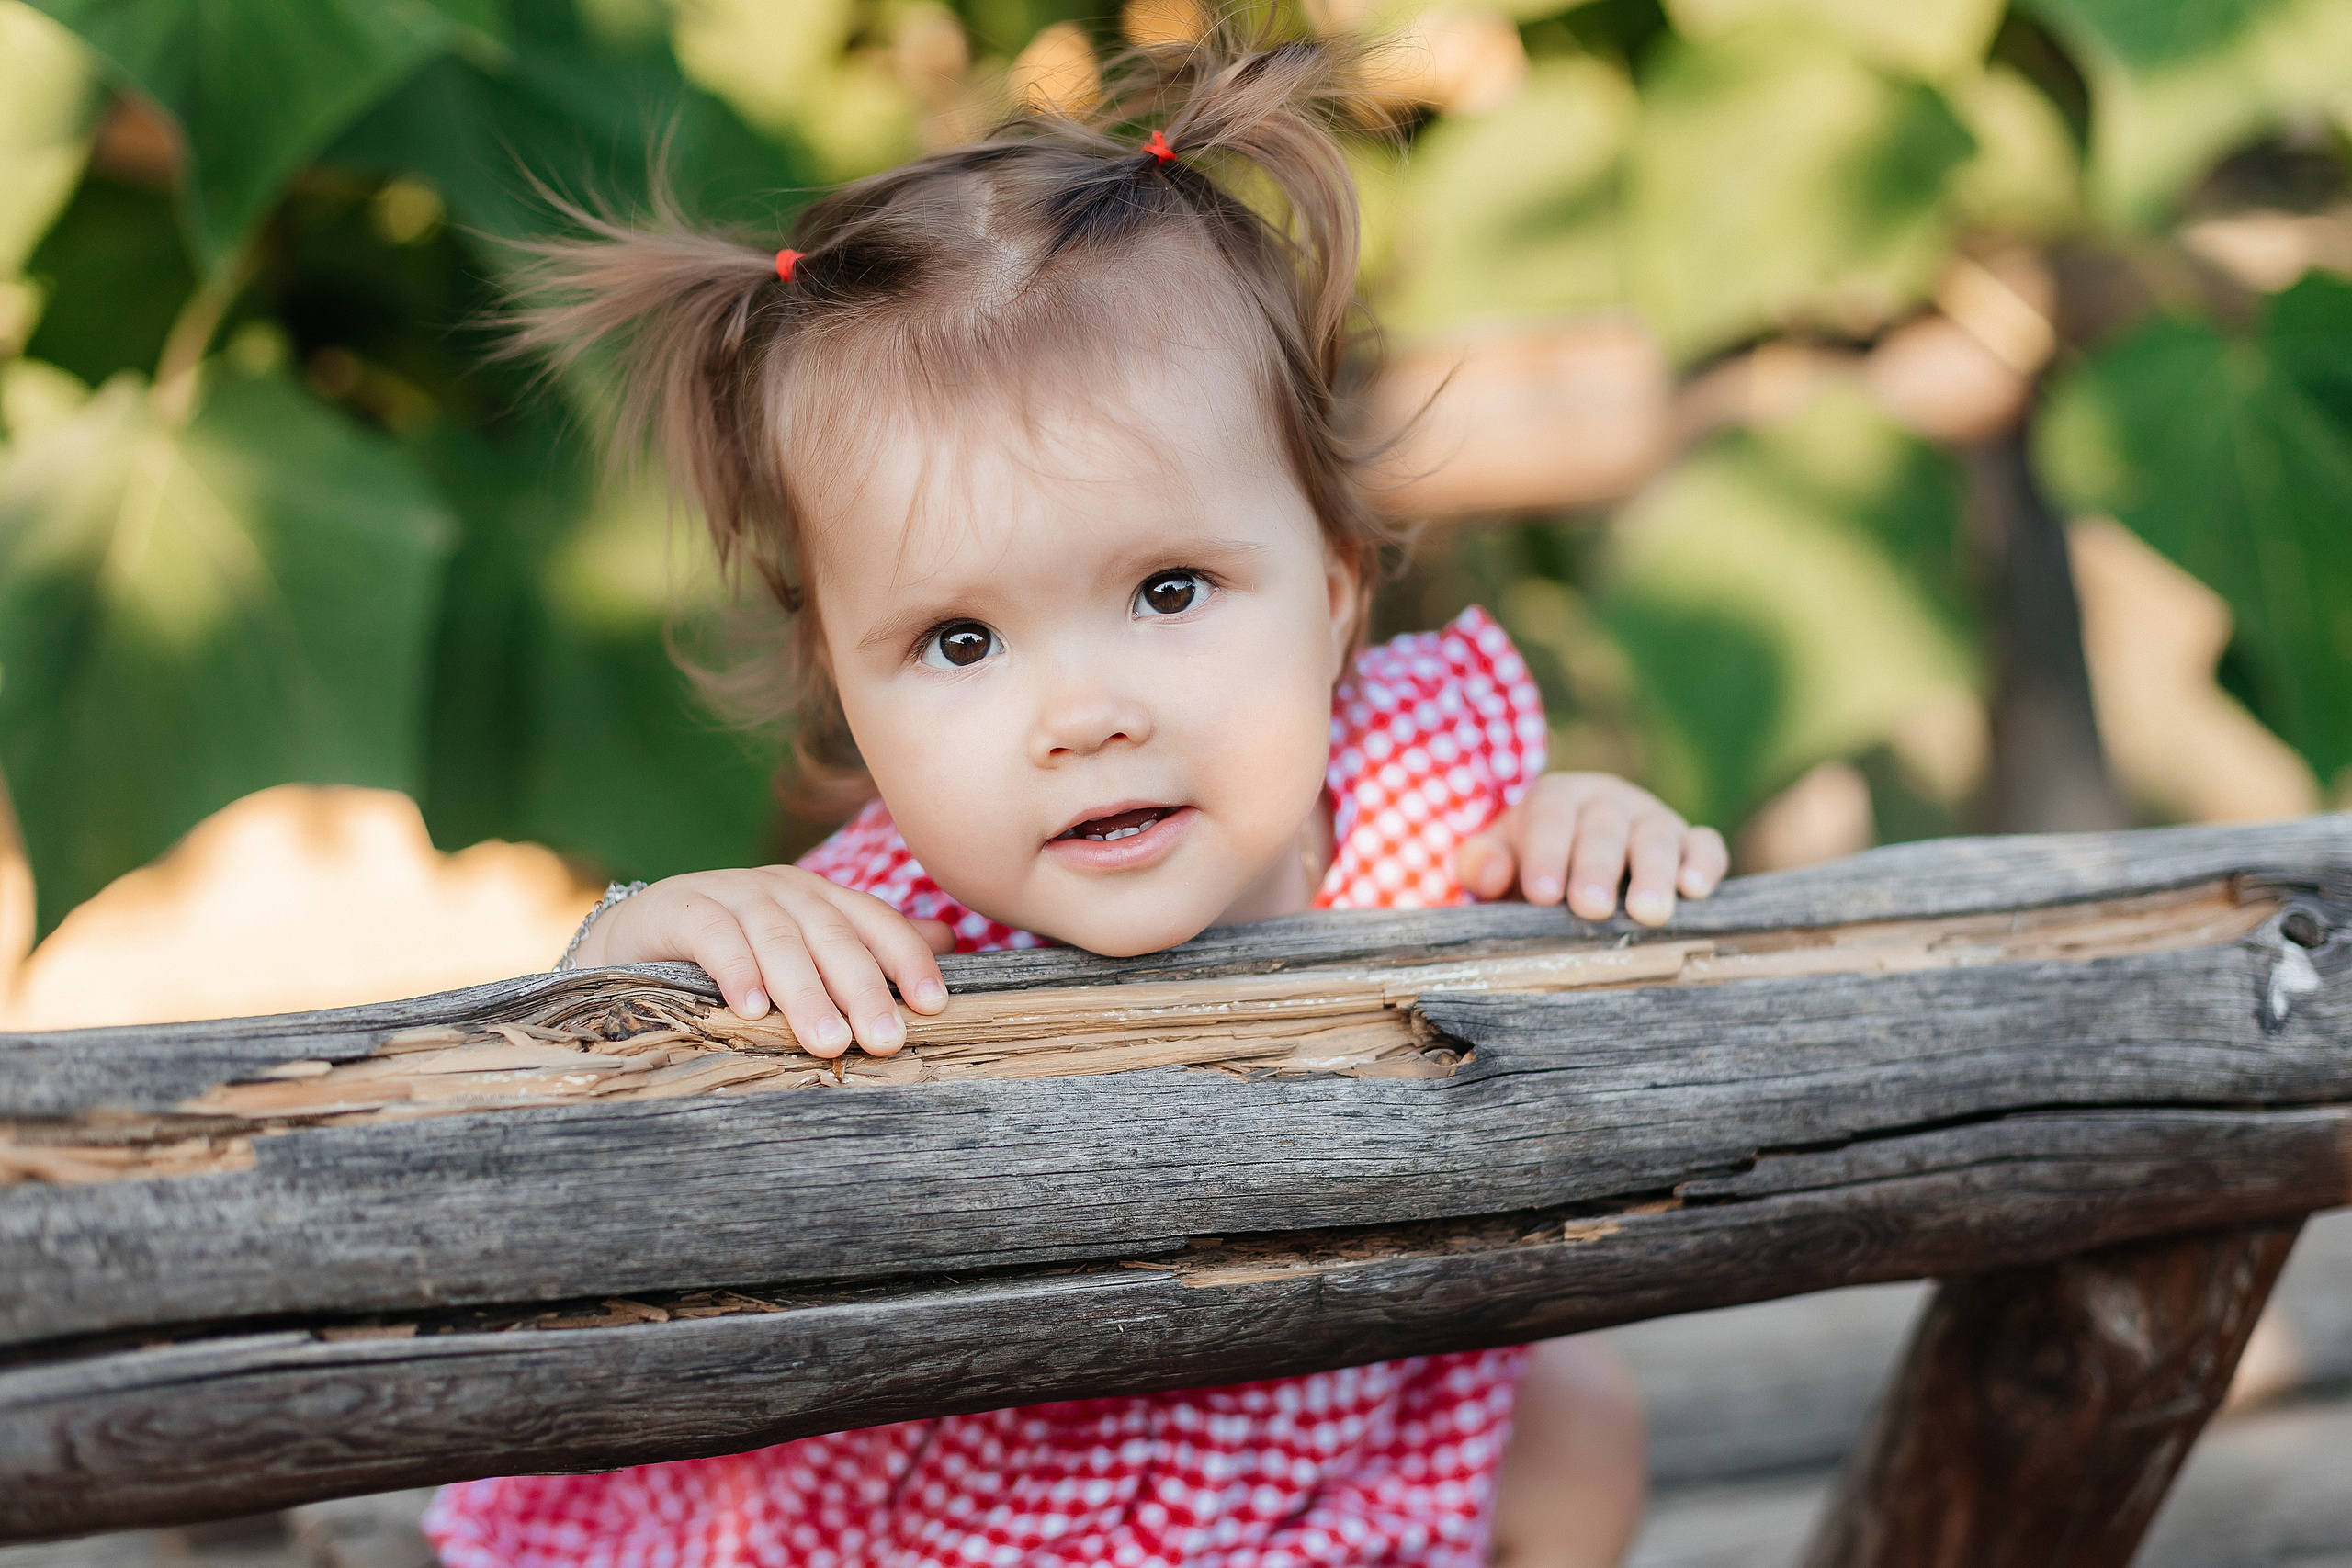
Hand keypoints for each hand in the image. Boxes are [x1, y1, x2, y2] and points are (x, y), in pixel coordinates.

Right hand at [570, 867, 954, 1056]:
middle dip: (863, 989)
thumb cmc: (734, 954)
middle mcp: (783, 888)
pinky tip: (751, 1010)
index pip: (874, 922)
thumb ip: (868, 945)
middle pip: (833, 936)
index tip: (934, 1007)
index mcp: (819, 898)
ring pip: (780, 940)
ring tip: (826, 1041)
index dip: (907, 960)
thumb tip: (947, 939)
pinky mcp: (680, 908)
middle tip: (885, 1041)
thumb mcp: (803, 950)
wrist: (636, 938)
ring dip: (806, 992)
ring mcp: (731, 893)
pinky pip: (715, 937)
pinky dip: (737, 970)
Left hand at [1457, 773, 1727, 926]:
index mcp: (1557, 798)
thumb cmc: (1529, 865)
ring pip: (1657, 837)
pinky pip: (1705, 845)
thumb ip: (1483, 862)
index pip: (1551, 815)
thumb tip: (1491, 872)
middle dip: (1597, 868)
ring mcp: (1653, 820)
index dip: (1547, 852)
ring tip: (1648, 912)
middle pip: (1604, 828)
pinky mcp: (1691, 842)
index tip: (1542, 894)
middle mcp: (1608, 802)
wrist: (1575, 861)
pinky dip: (1704, 864)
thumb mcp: (1498, 859)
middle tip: (1591, 907)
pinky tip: (1696, 891)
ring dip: (1654, 873)